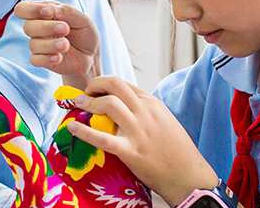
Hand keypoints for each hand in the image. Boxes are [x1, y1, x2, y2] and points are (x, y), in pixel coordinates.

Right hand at [15, 1, 99, 86]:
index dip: (31, 10)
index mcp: (43, 12)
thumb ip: (65, 11)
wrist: (91, 55)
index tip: (49, 12)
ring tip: (66, 45)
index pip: (23, 9)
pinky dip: (47, 58)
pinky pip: (35, 60)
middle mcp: (37, 28)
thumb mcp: (81, 18)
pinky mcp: (41, 60)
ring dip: (51, 44)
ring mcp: (38, 45)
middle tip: (66, 29)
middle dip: (47, 28)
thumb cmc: (83, 32)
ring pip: (33, 44)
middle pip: (28, 27)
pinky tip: (59, 57)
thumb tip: (47, 9)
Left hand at [69, 77, 217, 205]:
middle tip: (85, 92)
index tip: (95, 90)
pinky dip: (84, 131)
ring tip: (77, 106)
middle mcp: (145, 112)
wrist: (188, 176)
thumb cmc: (177, 151)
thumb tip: (124, 108)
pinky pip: (102, 138)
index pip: (124, 84)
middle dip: (95, 84)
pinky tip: (72, 128)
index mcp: (153, 104)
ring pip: (108, 104)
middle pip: (115, 85)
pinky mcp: (131, 151)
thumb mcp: (165, 121)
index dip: (105, 84)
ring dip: (88, 102)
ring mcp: (138, 131)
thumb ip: (146, 112)